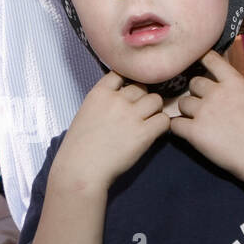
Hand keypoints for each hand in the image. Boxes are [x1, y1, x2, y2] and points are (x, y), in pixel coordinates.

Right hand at [55, 71, 170, 189]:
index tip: (127, 95)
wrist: (81, 170)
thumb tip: (123, 99)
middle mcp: (117, 100)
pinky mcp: (144, 133)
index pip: (121, 73)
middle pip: (142, 87)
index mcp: (99, 93)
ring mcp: (131, 115)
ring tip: (146, 123)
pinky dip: (161, 126)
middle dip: (141, 99)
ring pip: (156, 100)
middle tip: (138, 114)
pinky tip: (152, 134)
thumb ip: (104, 102)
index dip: (127, 83)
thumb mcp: (85, 113)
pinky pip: (164, 120)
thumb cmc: (79, 148)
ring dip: (154, 110)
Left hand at [168, 51, 243, 179]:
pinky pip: (175, 124)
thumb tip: (220, 85)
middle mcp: (217, 93)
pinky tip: (187, 133)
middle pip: (193, 83)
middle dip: (196, 93)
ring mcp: (204, 112)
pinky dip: (178, 128)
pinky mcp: (194, 132)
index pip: (211, 59)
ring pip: (182, 103)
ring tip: (198, 123)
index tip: (197, 61)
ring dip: (187, 111)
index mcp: (234, 83)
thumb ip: (234, 90)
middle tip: (204, 107)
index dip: (201, 58)